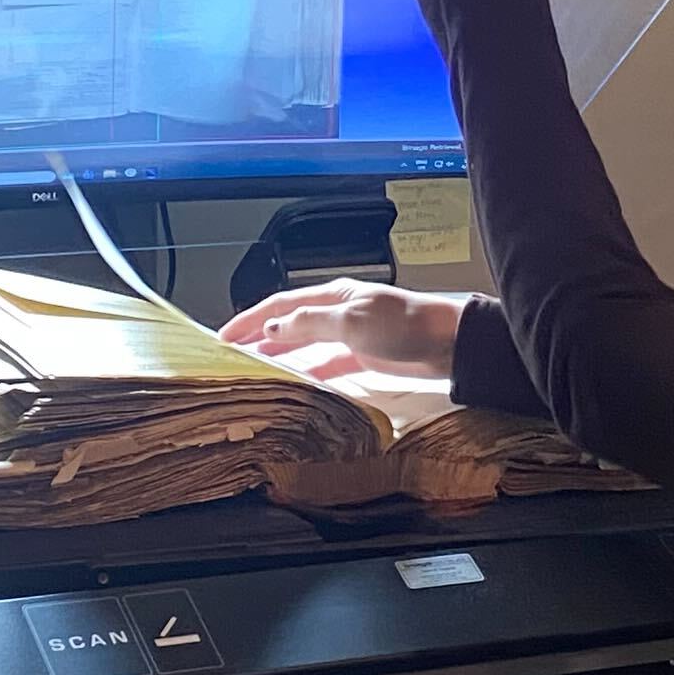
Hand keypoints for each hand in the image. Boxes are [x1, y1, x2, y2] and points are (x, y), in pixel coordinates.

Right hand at [222, 278, 469, 384]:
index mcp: (333, 296)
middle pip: (289, 322)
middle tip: (230, 351)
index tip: (224, 335)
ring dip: (279, 351)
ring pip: (305, 342)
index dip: (249, 319)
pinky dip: (308, 369)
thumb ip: (309, 324)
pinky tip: (297, 378)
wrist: (448, 343)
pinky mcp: (364, 356)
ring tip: (254, 363)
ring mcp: (351, 334)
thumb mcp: (351, 321)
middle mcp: (339, 312)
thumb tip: (272, 327)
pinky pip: (327, 361)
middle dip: (258, 334)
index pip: (280, 305)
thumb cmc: (407, 324)